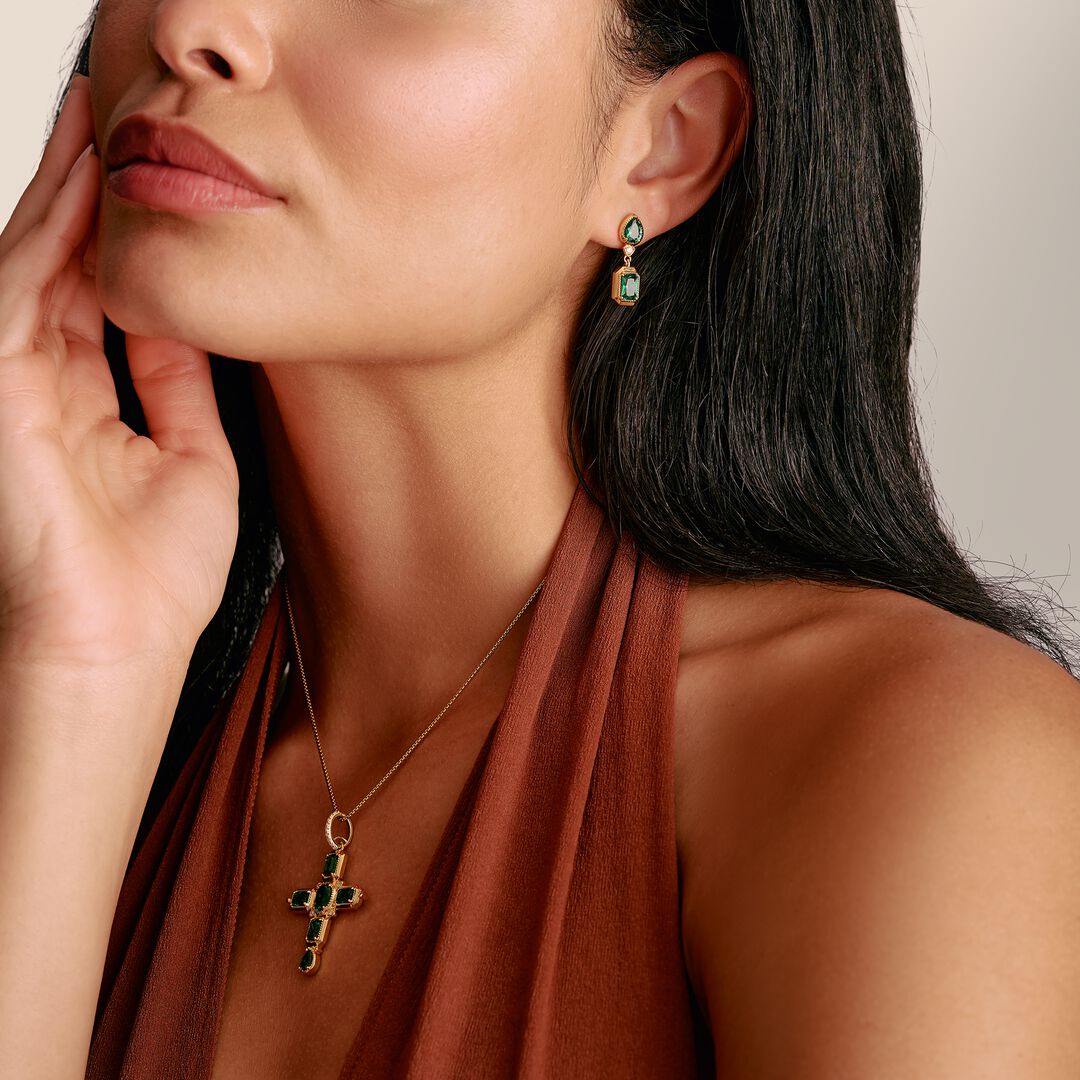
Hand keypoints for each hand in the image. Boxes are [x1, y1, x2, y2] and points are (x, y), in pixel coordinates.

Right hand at [0, 75, 240, 675]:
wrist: (118, 647)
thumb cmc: (152, 581)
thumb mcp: (194, 462)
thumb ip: (181, 387)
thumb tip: (182, 325)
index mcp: (90, 407)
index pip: (99, 303)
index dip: (121, 243)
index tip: (154, 188)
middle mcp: (44, 388)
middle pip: (62, 271)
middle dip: (89, 199)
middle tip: (120, 124)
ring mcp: (13, 385)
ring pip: (33, 264)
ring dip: (66, 193)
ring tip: (100, 124)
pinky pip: (20, 289)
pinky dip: (48, 232)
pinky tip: (81, 180)